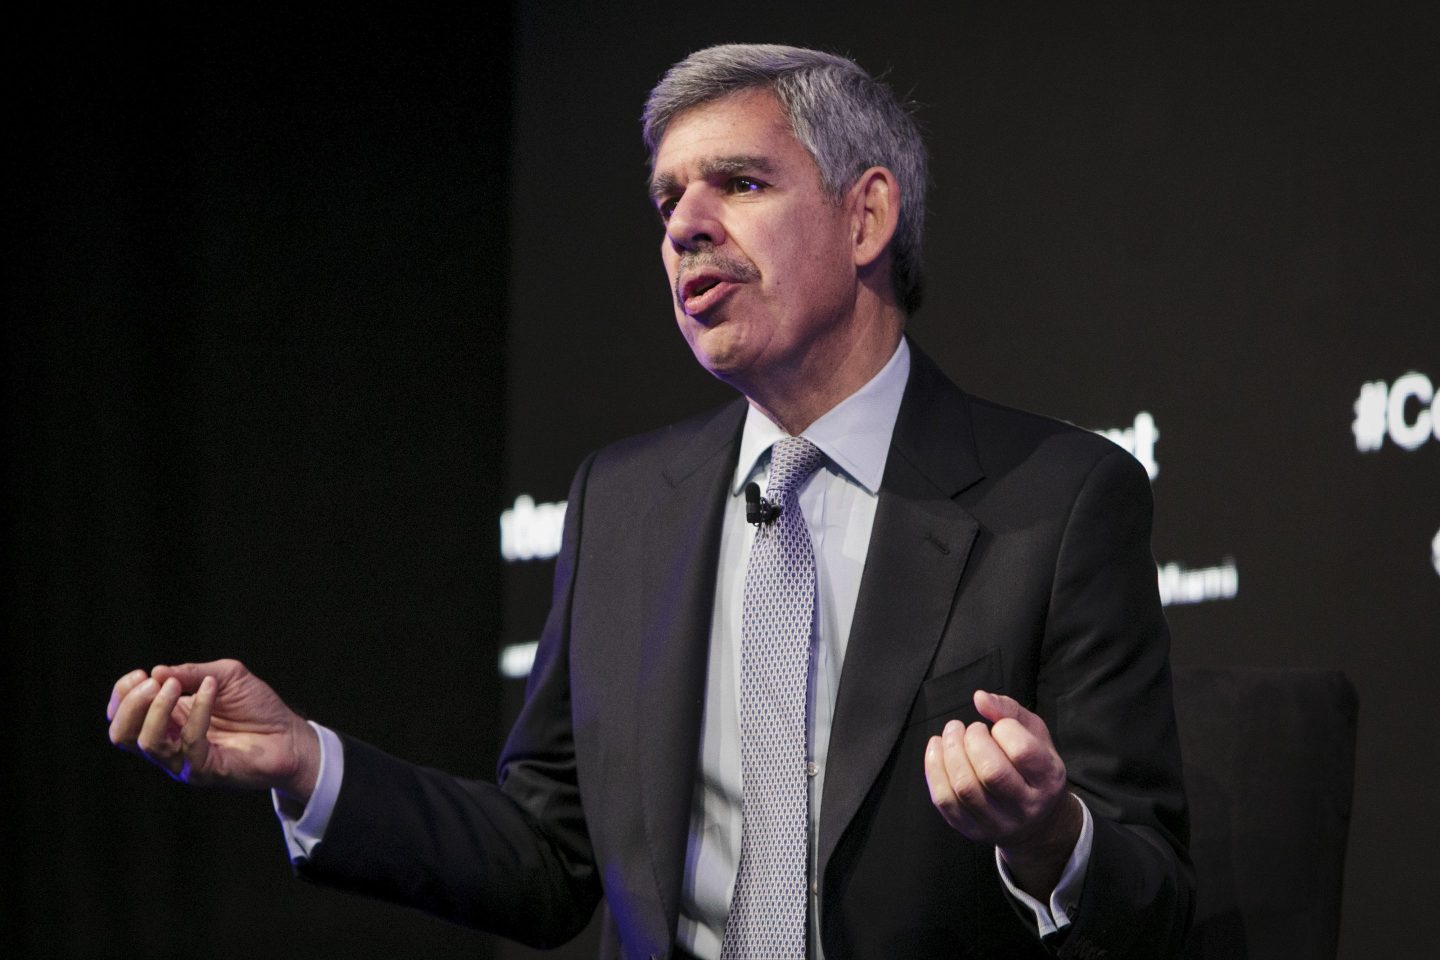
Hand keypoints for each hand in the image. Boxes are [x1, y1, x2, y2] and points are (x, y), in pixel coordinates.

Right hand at [106, 659, 319, 802]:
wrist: (290, 735)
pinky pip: (189, 744)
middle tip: (153, 682)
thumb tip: (158, 672)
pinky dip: (198, 712)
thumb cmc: (256, 706)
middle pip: (122, 734)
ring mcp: (183, 760)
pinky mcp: (204, 771)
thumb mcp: (225, 676)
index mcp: (166, 721)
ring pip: (148, 743)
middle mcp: (168, 743)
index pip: (122, 716)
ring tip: (176, 685)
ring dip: (157, 708)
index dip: (122, 695)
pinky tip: (213, 691)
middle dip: (130, 704)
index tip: (140, 674)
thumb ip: (192, 673)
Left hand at [923, 690, 1081, 897]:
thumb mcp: (1034, 734)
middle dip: (972, 740)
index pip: (1022, 751)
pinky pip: (945, 801)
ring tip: (951, 733)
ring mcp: (999, 823)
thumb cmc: (1031, 766)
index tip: (997, 726)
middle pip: (991, 772)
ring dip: (950, 752)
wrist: (1035, 821)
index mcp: (1048, 778)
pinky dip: (934, 769)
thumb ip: (1010, 710)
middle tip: (969, 728)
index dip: (1003, 729)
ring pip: (965, 787)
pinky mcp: (973, 831)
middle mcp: (1027, 806)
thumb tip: (979, 698)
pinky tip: (936, 748)